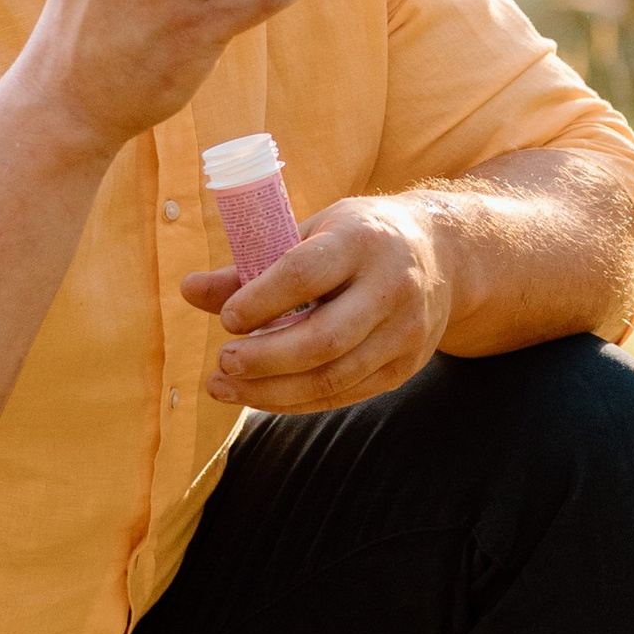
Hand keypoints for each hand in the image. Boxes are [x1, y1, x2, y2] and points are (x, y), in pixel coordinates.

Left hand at [184, 196, 452, 411]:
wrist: (444, 254)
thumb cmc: (359, 238)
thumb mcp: (312, 232)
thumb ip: (252, 264)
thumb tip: (189, 290)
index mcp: (363, 240)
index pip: (305, 274)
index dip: (261, 301)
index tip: (227, 320)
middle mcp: (392, 287)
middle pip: (323, 339)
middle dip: (264, 360)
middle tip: (222, 364)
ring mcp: (405, 332)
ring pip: (334, 377)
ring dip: (272, 392)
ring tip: (226, 387)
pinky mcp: (405, 366)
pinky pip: (345, 394)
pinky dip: (297, 401)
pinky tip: (262, 395)